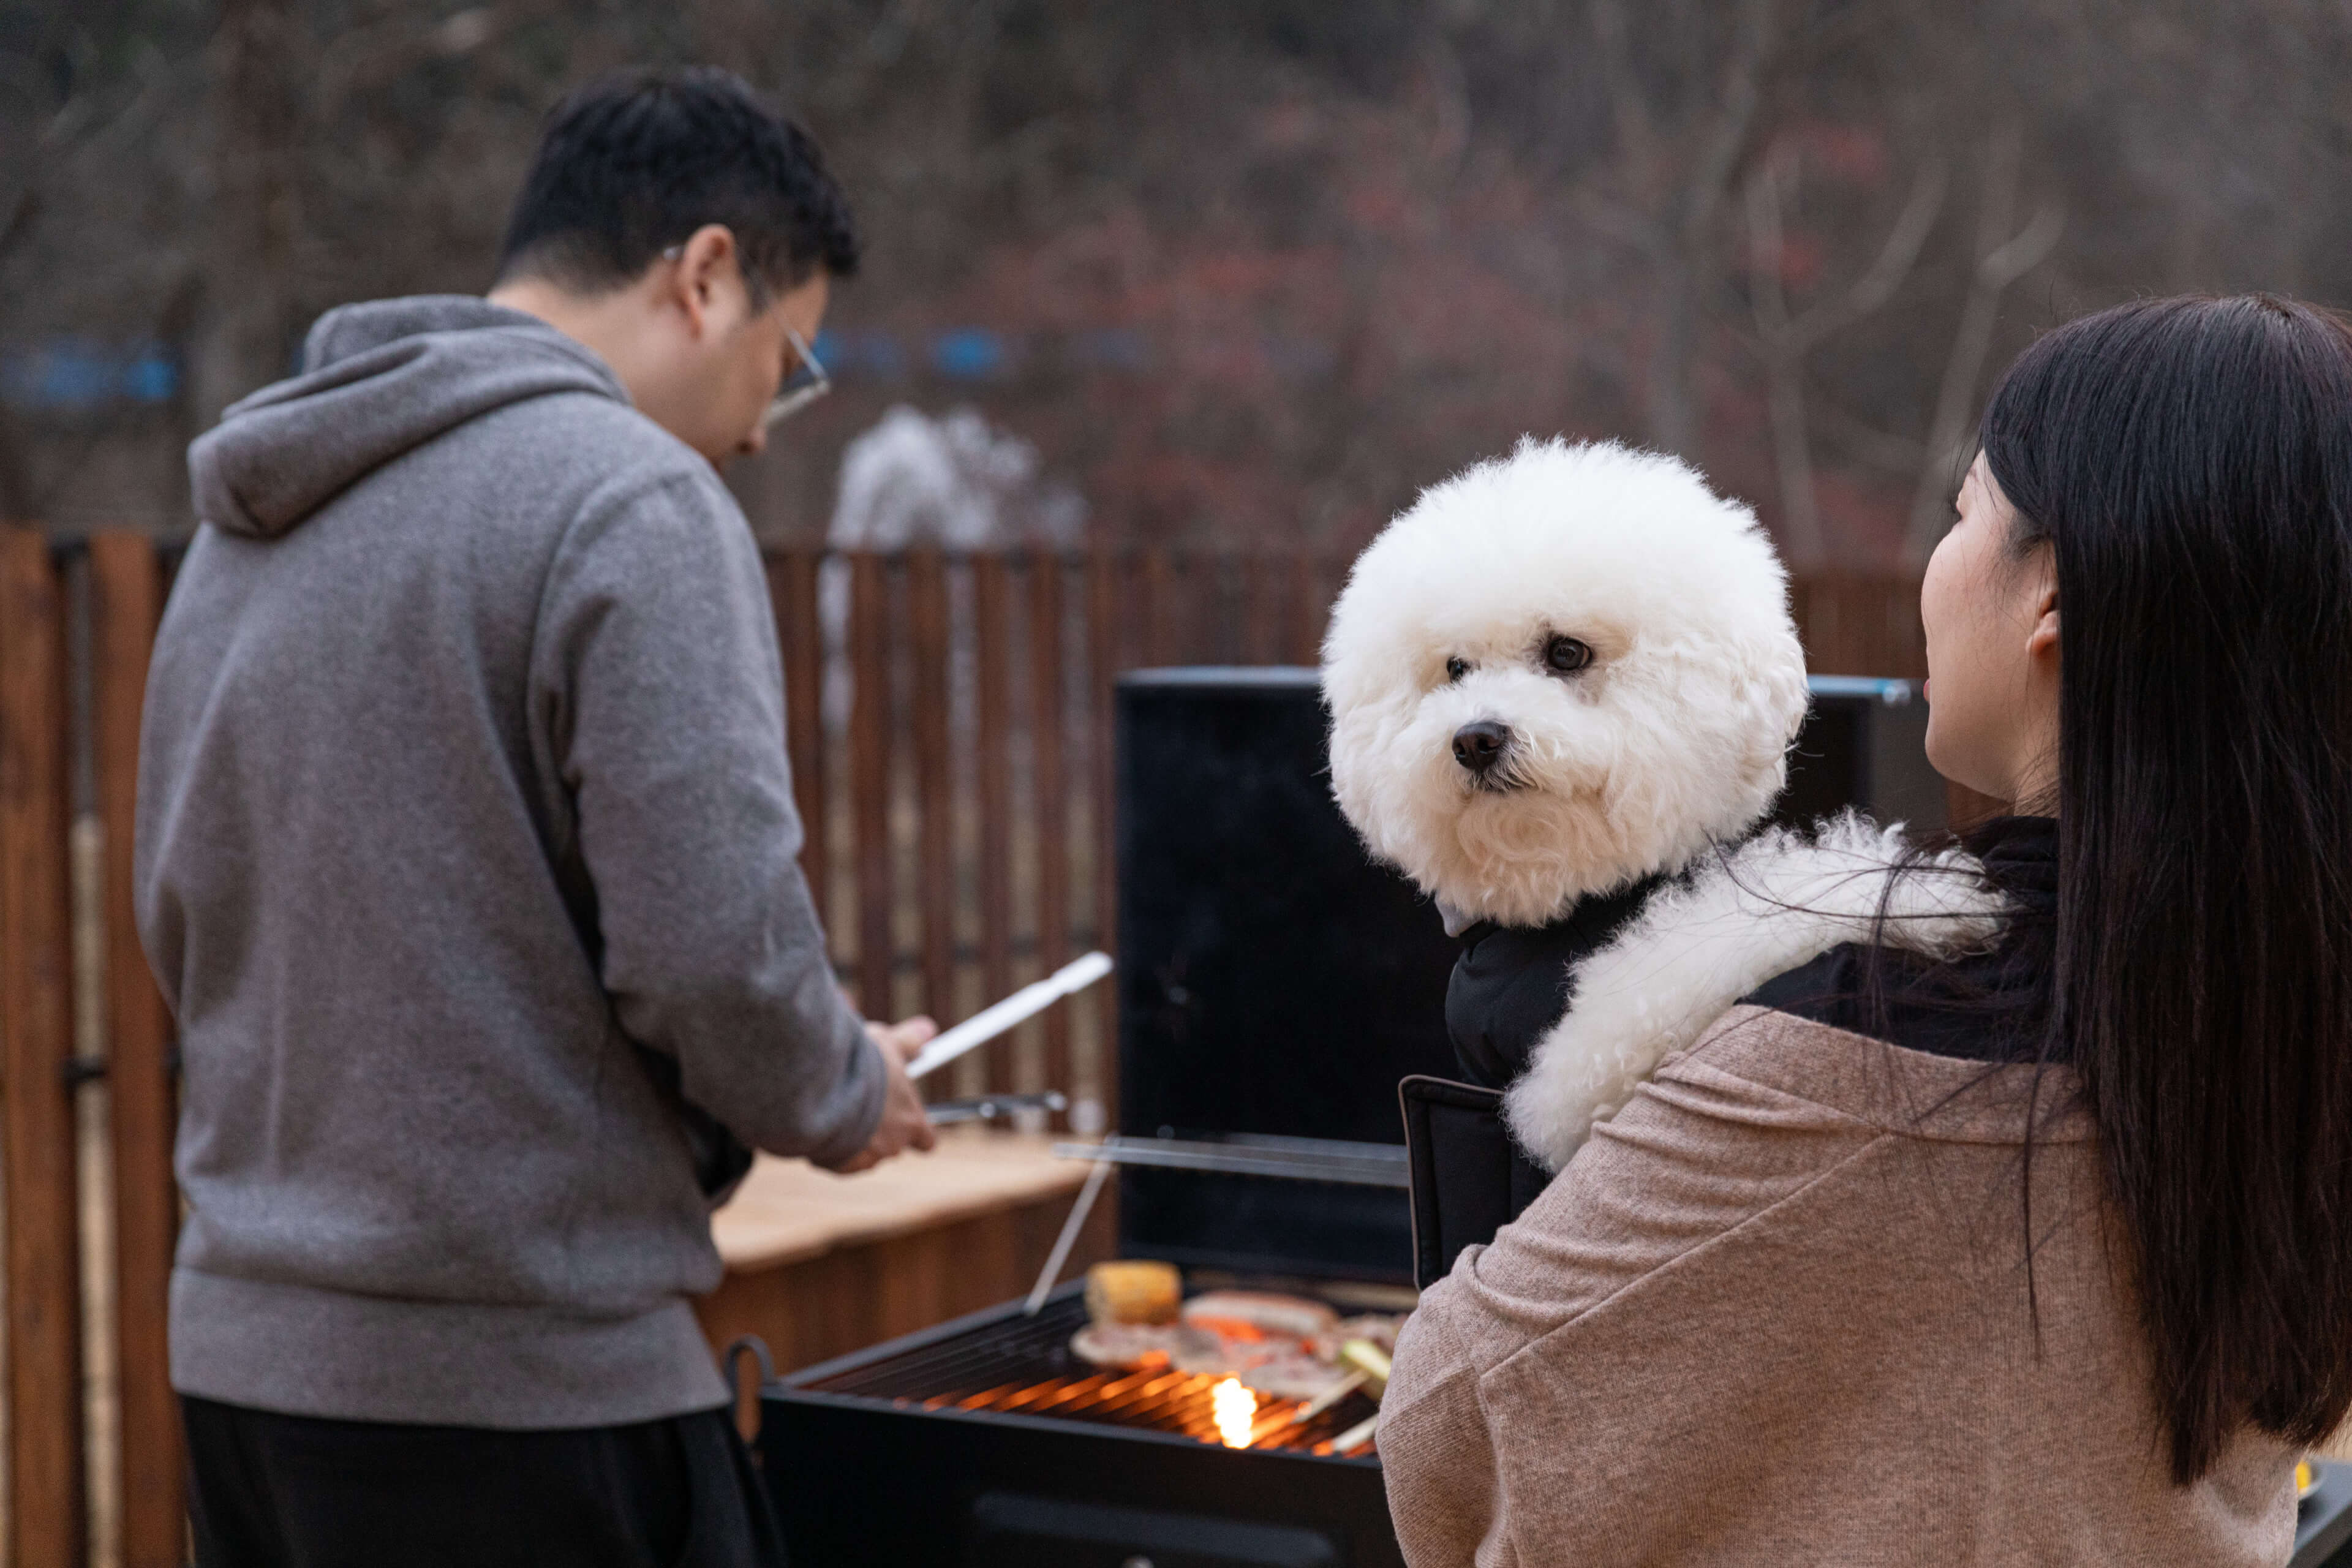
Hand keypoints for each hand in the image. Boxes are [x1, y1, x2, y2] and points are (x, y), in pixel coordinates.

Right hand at [829, 1015, 938, 1172]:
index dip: (917, 1131)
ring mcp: (866, 1158)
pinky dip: (830, 1146)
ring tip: (836, 1107)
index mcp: (912, 1120)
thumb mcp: (887, 1044)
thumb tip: (928, 1029)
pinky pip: (836, 1159)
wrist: (823, 1087)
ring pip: (862, 1152)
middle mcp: (893, 1145)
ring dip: (852, 1137)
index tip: (908, 1120)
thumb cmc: (860, 1065)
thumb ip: (909, 1042)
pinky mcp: (839, 1165)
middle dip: (877, 1130)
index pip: (927, 1139)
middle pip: (891, 1144)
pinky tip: (821, 1122)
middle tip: (860, 1103)